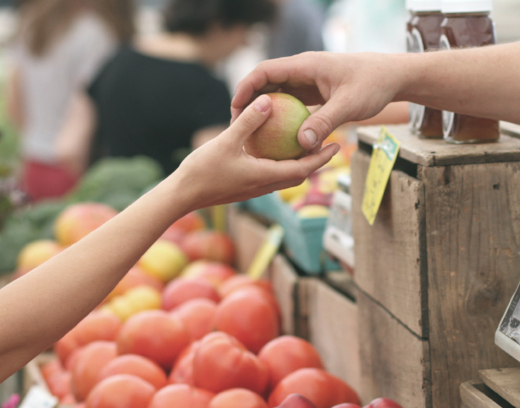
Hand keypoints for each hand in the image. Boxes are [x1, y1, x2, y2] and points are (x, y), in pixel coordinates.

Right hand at [173, 94, 339, 212]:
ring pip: (285, 176)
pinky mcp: (246, 187)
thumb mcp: (226, 141)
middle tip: (329, 144)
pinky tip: (275, 149)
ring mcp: (255, 188)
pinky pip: (271, 175)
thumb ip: (248, 122)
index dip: (322, 158)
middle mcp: (265, 186)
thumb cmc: (202, 170)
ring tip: (307, 145)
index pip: (303, 169)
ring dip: (299, 163)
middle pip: (299, 174)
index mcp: (266, 176)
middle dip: (316, 161)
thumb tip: (268, 100)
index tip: (337, 146)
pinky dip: (281, 164)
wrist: (182, 196)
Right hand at [231, 52, 404, 151]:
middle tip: (238, 127)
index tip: (235, 108)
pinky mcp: (316, 93)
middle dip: (250, 102)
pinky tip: (279, 140)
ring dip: (266, 112)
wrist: (392, 77)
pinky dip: (284, 119)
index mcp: (305, 65)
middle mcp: (303, 71)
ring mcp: (309, 82)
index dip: (246, 88)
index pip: (265, 71)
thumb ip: (325, 123)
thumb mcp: (349, 105)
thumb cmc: (373, 85)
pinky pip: (293, 105)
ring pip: (279, 95)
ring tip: (253, 135)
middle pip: (267, 83)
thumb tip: (302, 144)